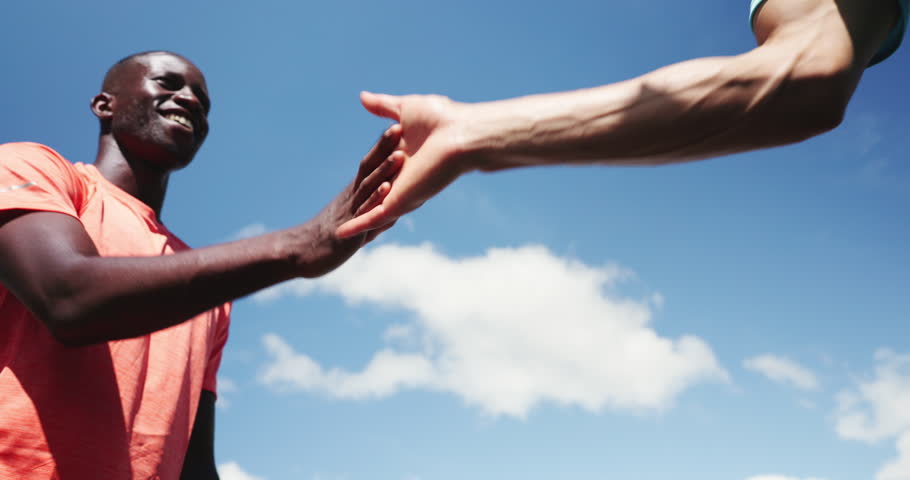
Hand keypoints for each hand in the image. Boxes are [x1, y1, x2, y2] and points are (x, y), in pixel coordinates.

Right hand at [298, 125, 402, 276]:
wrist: (304, 253)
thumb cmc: (329, 236)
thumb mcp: (352, 220)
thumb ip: (371, 213)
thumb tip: (390, 210)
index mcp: (354, 192)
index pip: (369, 164)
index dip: (381, 146)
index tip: (396, 125)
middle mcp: (352, 197)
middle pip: (369, 169)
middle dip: (384, 149)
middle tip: (399, 126)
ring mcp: (351, 212)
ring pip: (368, 187)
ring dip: (383, 171)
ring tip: (400, 155)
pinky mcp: (350, 229)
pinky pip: (365, 212)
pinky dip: (375, 200)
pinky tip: (386, 189)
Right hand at [336, 92, 469, 237]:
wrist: (460, 135)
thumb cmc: (442, 120)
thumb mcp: (406, 110)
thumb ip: (383, 107)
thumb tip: (362, 97)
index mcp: (403, 160)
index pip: (376, 167)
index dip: (365, 173)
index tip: (355, 178)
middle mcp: (401, 178)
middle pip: (372, 190)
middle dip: (360, 200)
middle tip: (343, 207)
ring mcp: (398, 193)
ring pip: (370, 206)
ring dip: (356, 216)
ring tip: (338, 227)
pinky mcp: (398, 204)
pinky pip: (374, 218)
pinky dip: (357, 225)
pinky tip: (341, 233)